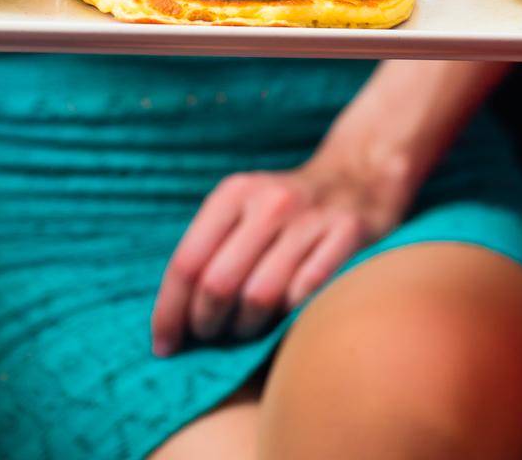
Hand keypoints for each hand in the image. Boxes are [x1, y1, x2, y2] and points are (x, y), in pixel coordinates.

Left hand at [151, 144, 413, 354]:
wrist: (358, 175)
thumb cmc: (285, 210)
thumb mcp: (242, 210)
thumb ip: (208, 253)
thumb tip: (169, 323)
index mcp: (235, 193)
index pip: (187, 261)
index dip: (169, 311)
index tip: (164, 345)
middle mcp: (271, 201)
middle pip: (218, 284)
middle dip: (206, 324)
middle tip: (209, 336)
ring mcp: (311, 217)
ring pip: (260, 297)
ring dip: (246, 328)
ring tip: (246, 328)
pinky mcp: (348, 233)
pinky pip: (306, 294)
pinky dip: (290, 314)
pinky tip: (286, 313)